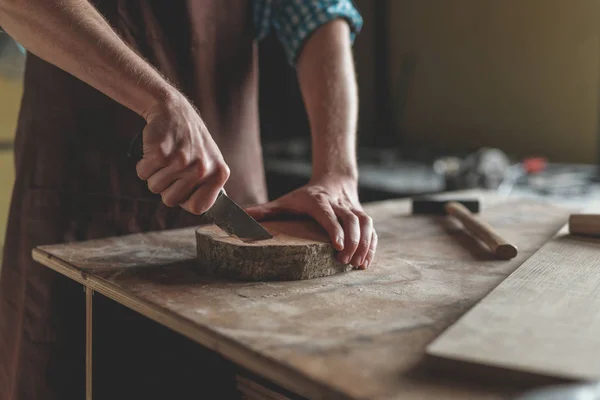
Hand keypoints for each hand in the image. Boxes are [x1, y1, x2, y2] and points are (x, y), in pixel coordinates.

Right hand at [136, 94, 229, 213]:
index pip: (198, 208)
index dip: (186, 200)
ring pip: (154, 188)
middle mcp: (202, 168)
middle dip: (166, 188)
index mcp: (218, 173)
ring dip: (154, 174)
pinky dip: (143, 164)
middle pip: (170, 201)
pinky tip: (155, 149)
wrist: (174, 110)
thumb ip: (209, 186)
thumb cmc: (191, 141)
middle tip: (172, 167)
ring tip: (165, 156)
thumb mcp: (210, 162)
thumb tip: (206, 211)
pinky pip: (142, 174)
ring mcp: (182, 161)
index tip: (183, 189)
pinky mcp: (160, 153)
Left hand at [246, 177, 376, 268]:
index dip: (334, 229)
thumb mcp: (284, 202)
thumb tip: (240, 219)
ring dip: (364, 244)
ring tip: (358, 264)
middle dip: (351, 241)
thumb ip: (264, 211)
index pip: (328, 214)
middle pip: (351, 220)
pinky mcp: (363, 216)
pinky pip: (372, 230)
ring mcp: (353, 209)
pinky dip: (372, 245)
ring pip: (365, 224)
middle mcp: (338, 203)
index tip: (337, 245)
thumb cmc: (304, 197)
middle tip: (345, 261)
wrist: (333, 180)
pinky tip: (367, 261)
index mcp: (318, 200)